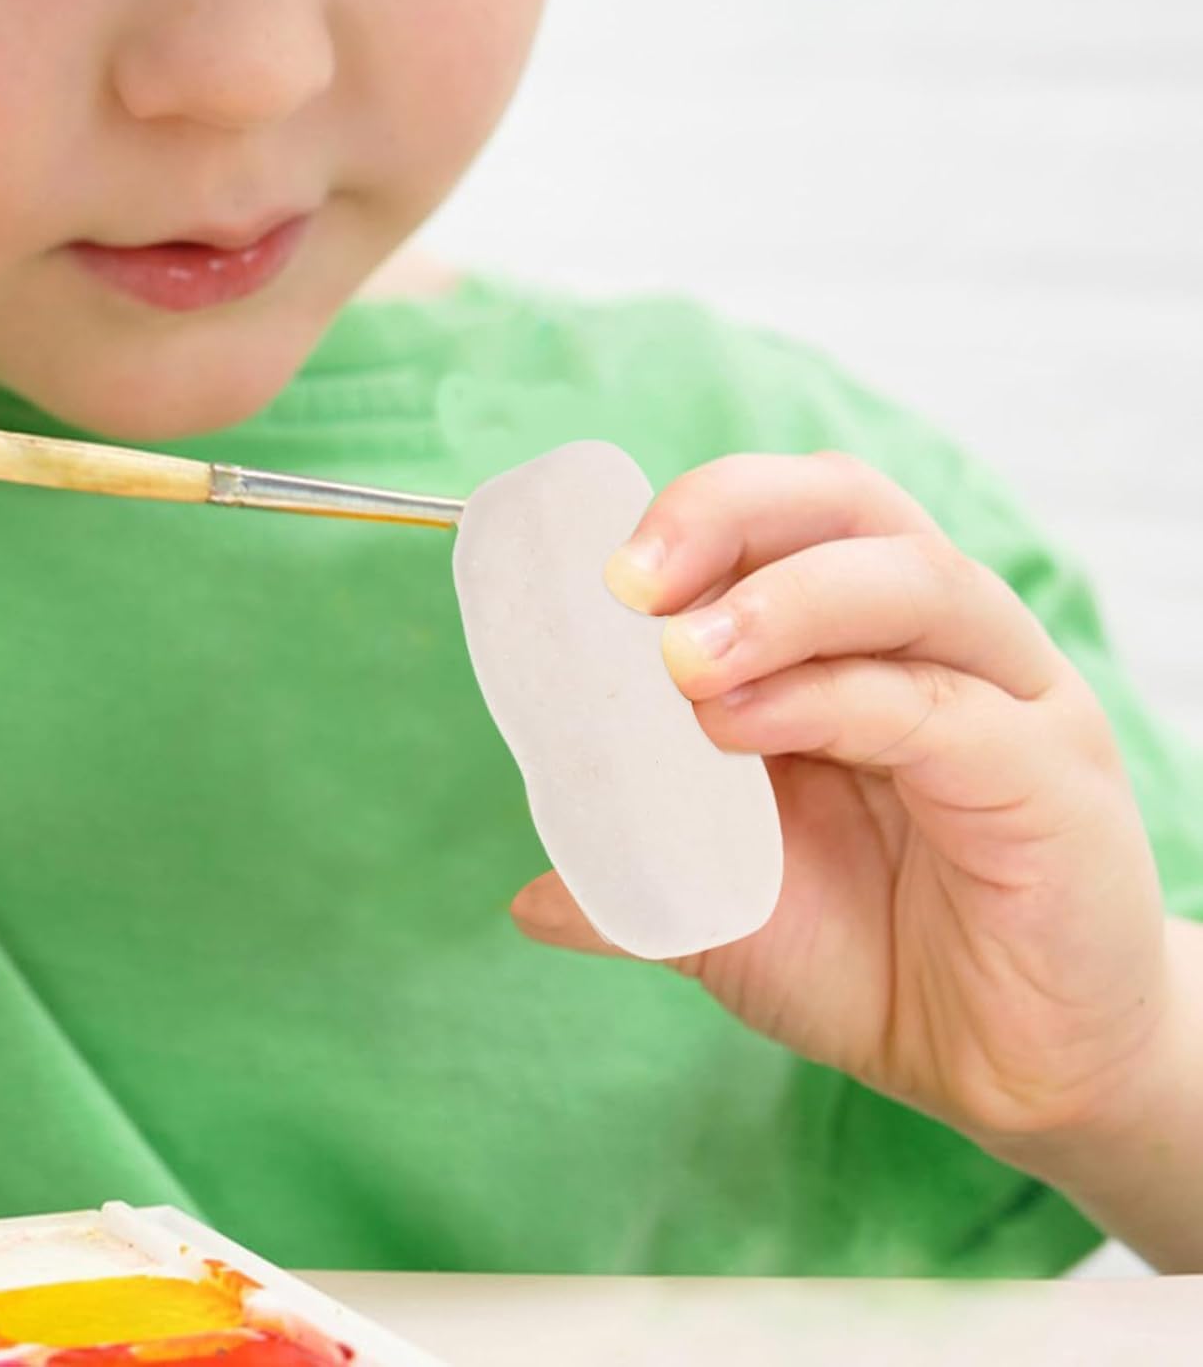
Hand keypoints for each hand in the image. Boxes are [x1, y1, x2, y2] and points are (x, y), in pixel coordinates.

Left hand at [511, 451, 1177, 1150]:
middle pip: (852, 505)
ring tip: (679, 662)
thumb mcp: (731, 910)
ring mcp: (1007, 698)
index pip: (788, 519)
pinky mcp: (1048, 775)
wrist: (1005, 1073)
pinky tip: (740, 727)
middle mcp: (941, 643)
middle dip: (731, 514)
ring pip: (911, 582)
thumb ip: (641, 880)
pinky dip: (831, 699)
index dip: (696, 519)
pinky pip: (941, 707)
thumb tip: (529, 898)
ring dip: (780, 602)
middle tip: (631, 581)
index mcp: (862, 642)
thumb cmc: (877, 959)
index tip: (604, 575)